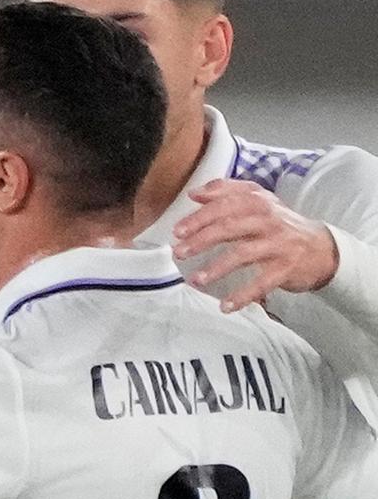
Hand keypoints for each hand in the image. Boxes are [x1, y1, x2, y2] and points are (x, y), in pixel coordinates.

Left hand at [173, 179, 341, 310]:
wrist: (322, 247)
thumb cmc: (278, 224)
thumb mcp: (258, 200)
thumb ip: (226, 192)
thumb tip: (194, 194)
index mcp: (258, 202)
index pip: (225, 205)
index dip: (199, 217)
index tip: (178, 231)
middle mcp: (269, 220)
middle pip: (230, 226)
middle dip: (201, 239)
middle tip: (179, 252)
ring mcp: (279, 244)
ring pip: (244, 254)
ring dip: (217, 267)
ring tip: (195, 279)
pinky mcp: (287, 267)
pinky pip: (262, 283)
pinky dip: (243, 295)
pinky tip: (225, 305)